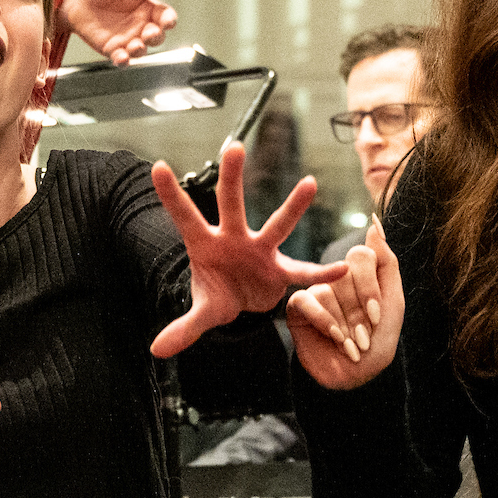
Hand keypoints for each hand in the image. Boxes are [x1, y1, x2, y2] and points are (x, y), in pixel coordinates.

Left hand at [62, 0, 176, 64]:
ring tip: (135, 46)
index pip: (165, 16)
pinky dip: (123, 60)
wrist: (77, 1)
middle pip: (157, 37)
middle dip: (156, 37)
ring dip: (140, 50)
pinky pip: (122, 59)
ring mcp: (128, 39)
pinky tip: (121, 57)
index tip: (168, 22)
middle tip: (149, 33)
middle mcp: (141, 26)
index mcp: (148, 8)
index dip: (169, 20)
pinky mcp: (113, 50)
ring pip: (141, 50)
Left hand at [148, 141, 346, 358]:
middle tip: (234, 146)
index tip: (157, 167)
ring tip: (310, 182)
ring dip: (293, 207)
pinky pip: (302, 272)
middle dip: (231, 178)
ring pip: (277, 225)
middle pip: (231, 204)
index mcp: (205, 244)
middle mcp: (234, 239)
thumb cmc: (218, 294)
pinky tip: (341, 269)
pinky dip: (320, 274)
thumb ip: (183, 327)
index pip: (184, 216)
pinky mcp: (281, 270)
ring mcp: (261, 251)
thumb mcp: (201, 311)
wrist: (244, 301)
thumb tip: (156, 350)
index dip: (171, 195)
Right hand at [291, 219, 402, 390]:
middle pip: (345, 272)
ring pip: (328, 290)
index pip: (362, 256)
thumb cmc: (377, 343)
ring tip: (350, 343)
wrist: (355, 377)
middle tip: (364, 335)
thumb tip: (374, 223)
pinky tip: (334, 338)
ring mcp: (318, 290)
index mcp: (363, 274)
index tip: (376, 317)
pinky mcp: (298, 307)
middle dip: (358, 310)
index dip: (369, 288)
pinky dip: (325, 321)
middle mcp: (339, 278)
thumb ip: (386, 262)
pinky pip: (307, 300)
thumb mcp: (392, 303)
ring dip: (344, 323)